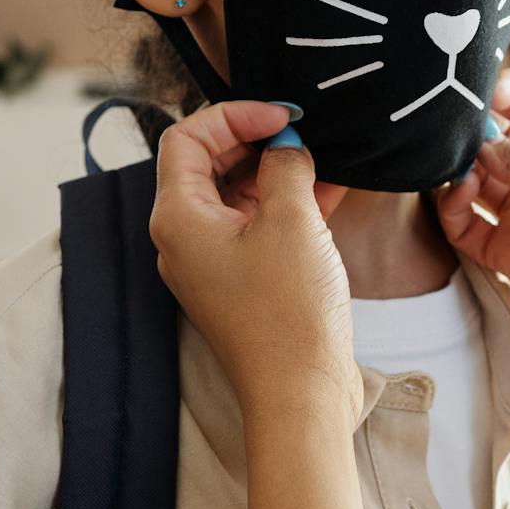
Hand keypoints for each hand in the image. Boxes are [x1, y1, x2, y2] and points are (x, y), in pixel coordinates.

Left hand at [150, 101, 361, 425]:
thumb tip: (285, 146)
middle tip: (303, 131)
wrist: (302, 394)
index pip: (186, 138)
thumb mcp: (292, 219)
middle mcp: (184, 239)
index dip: (233, 114)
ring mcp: (213, 264)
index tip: (281, 115)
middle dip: (255, 140)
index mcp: (177, 217)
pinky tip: (331, 188)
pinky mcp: (243, 284)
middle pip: (207, 164)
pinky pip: (258, 228)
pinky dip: (288, 205)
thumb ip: (284, 166)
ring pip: (237, 196)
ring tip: (324, 155)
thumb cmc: (288, 311)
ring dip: (277, 171)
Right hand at [435, 71, 509, 385]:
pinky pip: (468, 227)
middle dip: (475, 128)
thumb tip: (483, 148)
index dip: (509, 89)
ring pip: (478, 181)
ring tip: (450, 162)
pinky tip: (457, 194)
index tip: (482, 87)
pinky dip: (453, 209)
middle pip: (500, 140)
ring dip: (459, 168)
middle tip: (451, 124)